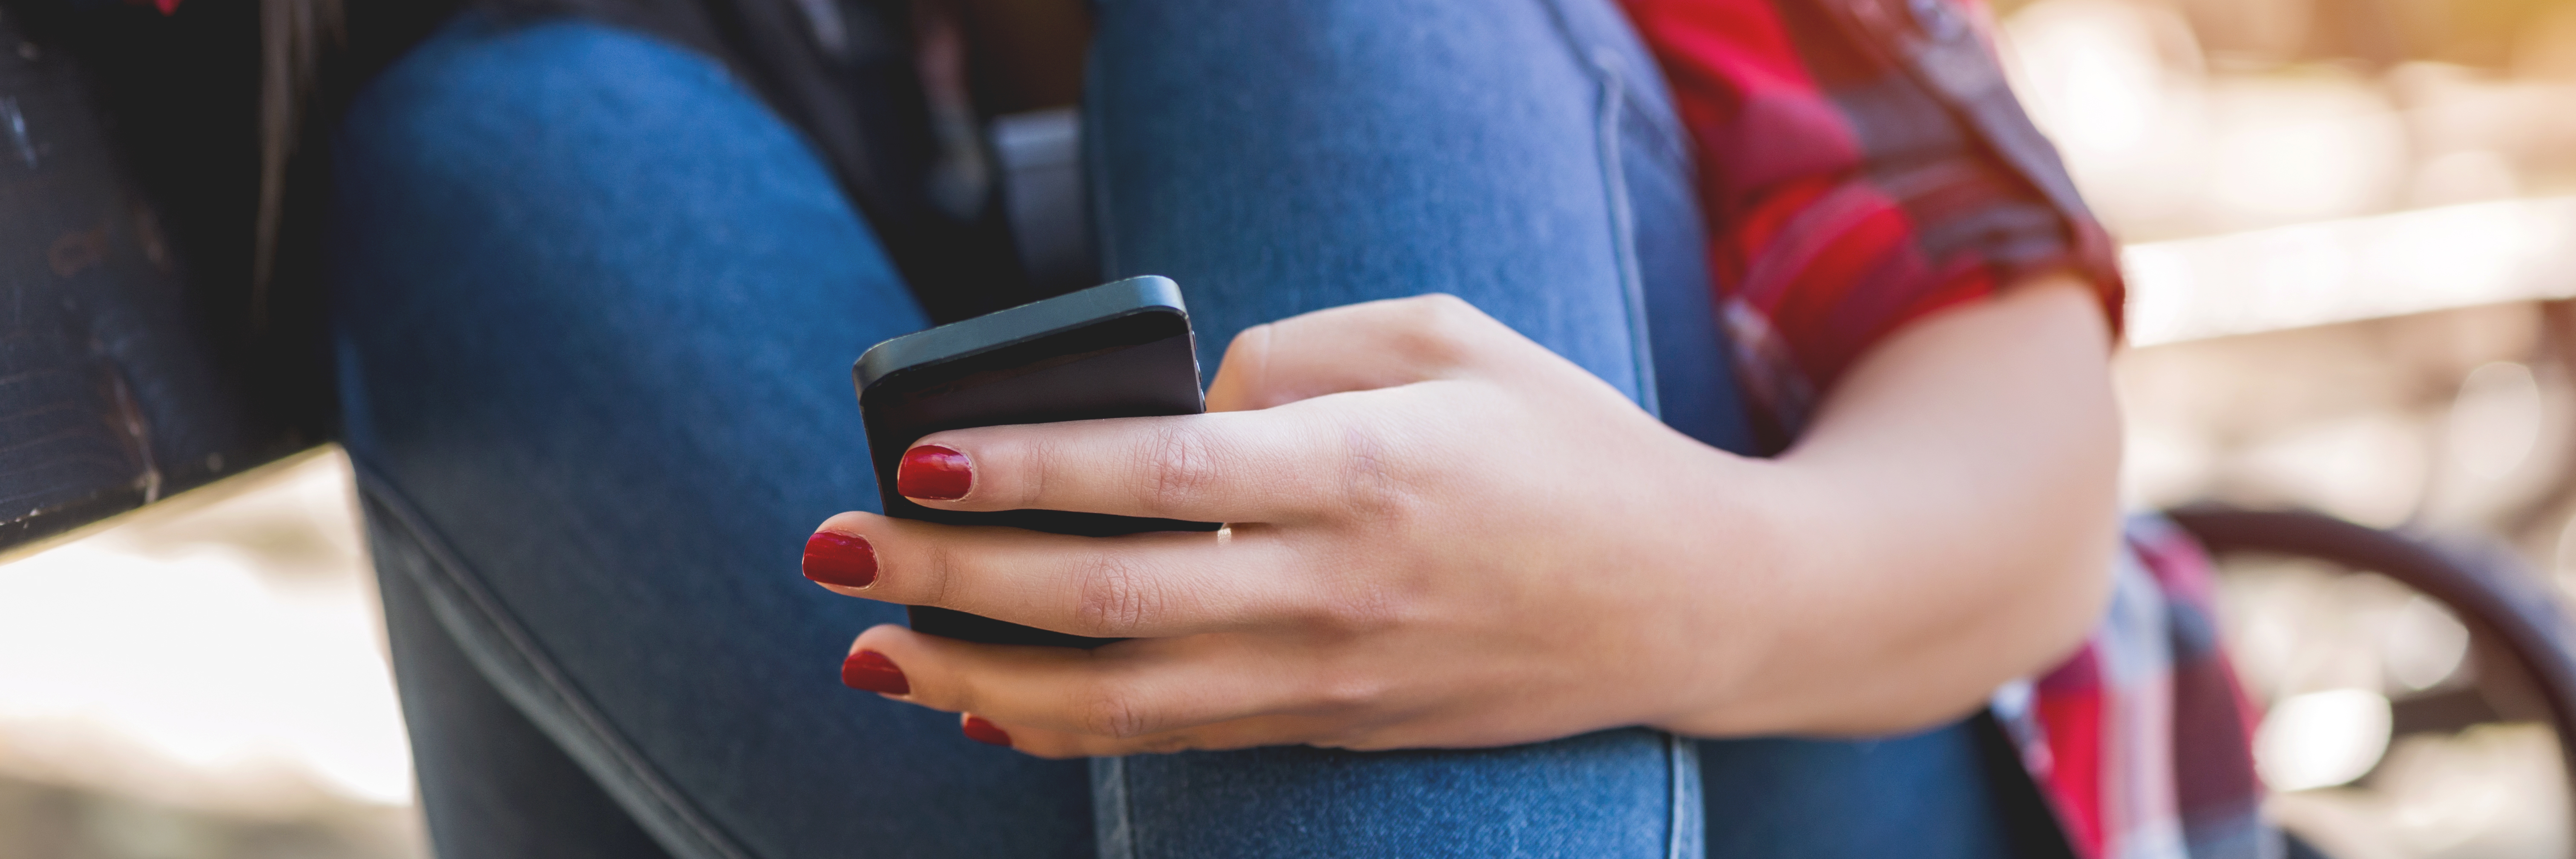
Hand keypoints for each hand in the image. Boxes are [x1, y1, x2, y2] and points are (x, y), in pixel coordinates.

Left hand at [803, 295, 1777, 755]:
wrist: (1694, 599)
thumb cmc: (1566, 444)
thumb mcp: (1450, 339)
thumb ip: (1296, 354)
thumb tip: (1165, 401)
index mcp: (1367, 468)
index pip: (1161, 473)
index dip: (1029, 470)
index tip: (919, 461)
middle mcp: (1339, 587)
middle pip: (1110, 601)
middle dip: (952, 583)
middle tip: (829, 554)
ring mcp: (1338, 678)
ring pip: (1125, 701)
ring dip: (979, 682)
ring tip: (870, 651)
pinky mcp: (1339, 728)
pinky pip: (1181, 739)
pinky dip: (1070, 732)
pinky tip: (983, 710)